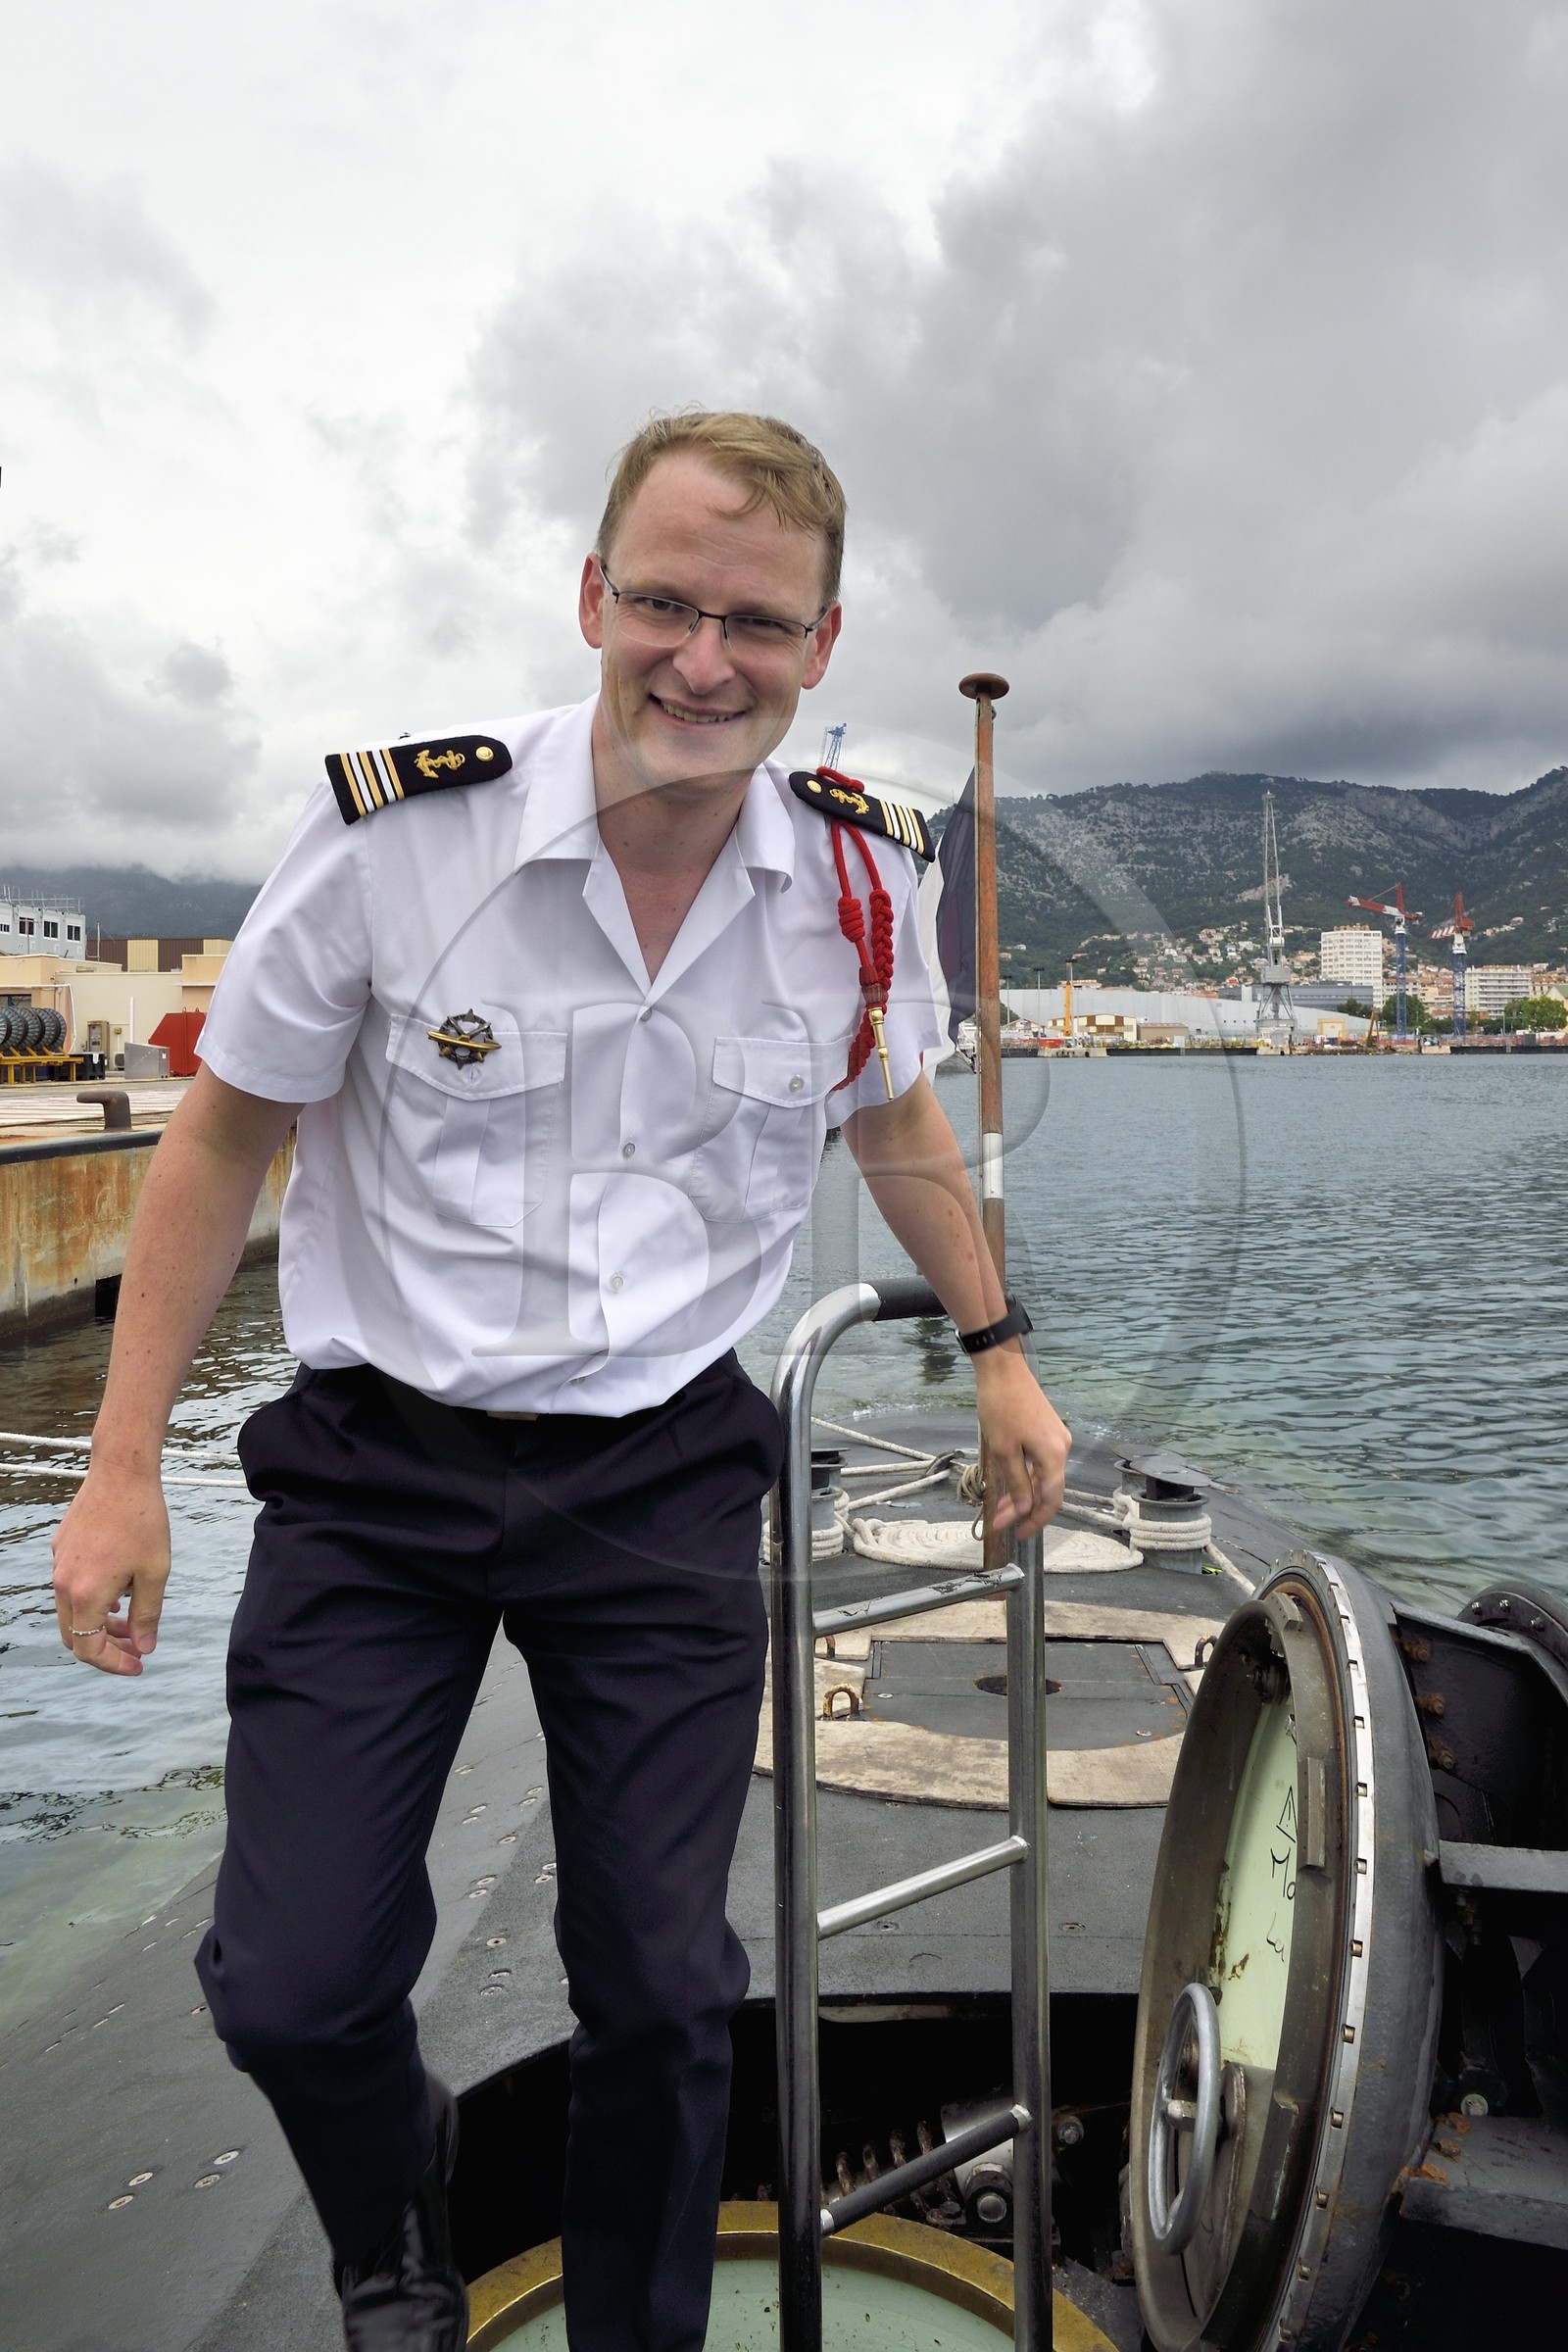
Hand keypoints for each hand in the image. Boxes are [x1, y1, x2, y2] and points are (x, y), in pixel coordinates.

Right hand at [51, 1464, 170, 1677]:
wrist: (121, 1473)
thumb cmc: (143, 1520)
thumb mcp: (155, 1572)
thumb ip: (147, 1615)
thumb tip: (144, 1647)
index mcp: (85, 1595)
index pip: (89, 1650)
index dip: (114, 1664)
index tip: (139, 1665)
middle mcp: (63, 1584)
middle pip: (75, 1636)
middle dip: (106, 1648)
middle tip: (137, 1647)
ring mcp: (58, 1565)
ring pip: (71, 1611)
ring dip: (99, 1623)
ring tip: (131, 1619)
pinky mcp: (60, 1549)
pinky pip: (70, 1587)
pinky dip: (91, 1600)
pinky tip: (119, 1590)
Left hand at [973, 1350, 1070, 1540]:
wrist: (1002, 1368)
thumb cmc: (1000, 1407)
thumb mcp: (1004, 1451)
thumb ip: (1017, 1483)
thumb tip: (1025, 1509)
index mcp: (1054, 1456)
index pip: (1050, 1500)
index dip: (1035, 1521)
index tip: (1017, 1535)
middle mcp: (1062, 1448)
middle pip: (1048, 1490)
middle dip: (1025, 1509)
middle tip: (1001, 1523)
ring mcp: (1057, 1438)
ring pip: (1043, 1476)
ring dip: (1023, 1493)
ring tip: (1000, 1506)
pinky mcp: (1047, 1430)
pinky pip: (1040, 1461)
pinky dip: (1026, 1475)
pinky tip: (1010, 1482)